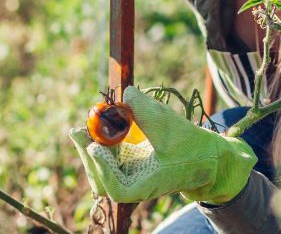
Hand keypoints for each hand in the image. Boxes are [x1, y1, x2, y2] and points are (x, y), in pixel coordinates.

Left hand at [69, 86, 255, 204]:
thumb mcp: (170, 125)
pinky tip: (99, 123)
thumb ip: (147, 110)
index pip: (115, 188)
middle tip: (76, 131)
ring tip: (83, 127)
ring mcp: (128, 175)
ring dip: (90, 146)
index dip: (103, 170)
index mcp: (144, 186)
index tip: (95, 148)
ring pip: (99, 167)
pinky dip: (100, 140)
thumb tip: (127, 93)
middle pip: (100, 177)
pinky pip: (106, 155)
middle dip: (87, 153)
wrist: (204, 154)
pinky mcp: (127, 163)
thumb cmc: (189, 145)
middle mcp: (132, 184)